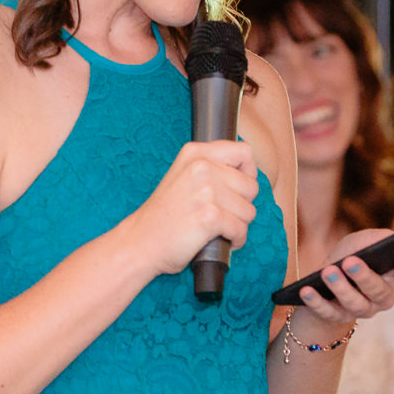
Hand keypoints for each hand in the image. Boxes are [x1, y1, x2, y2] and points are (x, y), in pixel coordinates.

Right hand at [124, 141, 257, 275]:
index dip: (247, 173)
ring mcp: (206, 191)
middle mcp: (202, 167)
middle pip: (251, 185)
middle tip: (222, 214)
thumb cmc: (164, 214)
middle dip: (242, 205)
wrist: (141, 241)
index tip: (237, 188)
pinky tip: (223, 240)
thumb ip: (212, 166)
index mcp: (196, 153)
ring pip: (249, 210)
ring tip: (219, 228)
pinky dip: (236, 240)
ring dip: (238, 224)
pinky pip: (241, 229)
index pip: (244, 152)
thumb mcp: (183, 175)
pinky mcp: (210, 216)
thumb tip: (249, 173)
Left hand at [289, 226, 393, 327]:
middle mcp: (383, 297)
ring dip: (341, 288)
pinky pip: (329, 313)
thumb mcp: (360, 241)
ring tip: (328, 272)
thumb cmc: (350, 256)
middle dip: (365, 276)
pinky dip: (317, 302)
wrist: (324, 282)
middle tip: (350, 261)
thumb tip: (385, 238)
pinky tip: (306, 290)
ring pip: (356, 304)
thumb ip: (374, 238)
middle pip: (380, 291)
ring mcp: (362, 310)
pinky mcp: (338, 318)